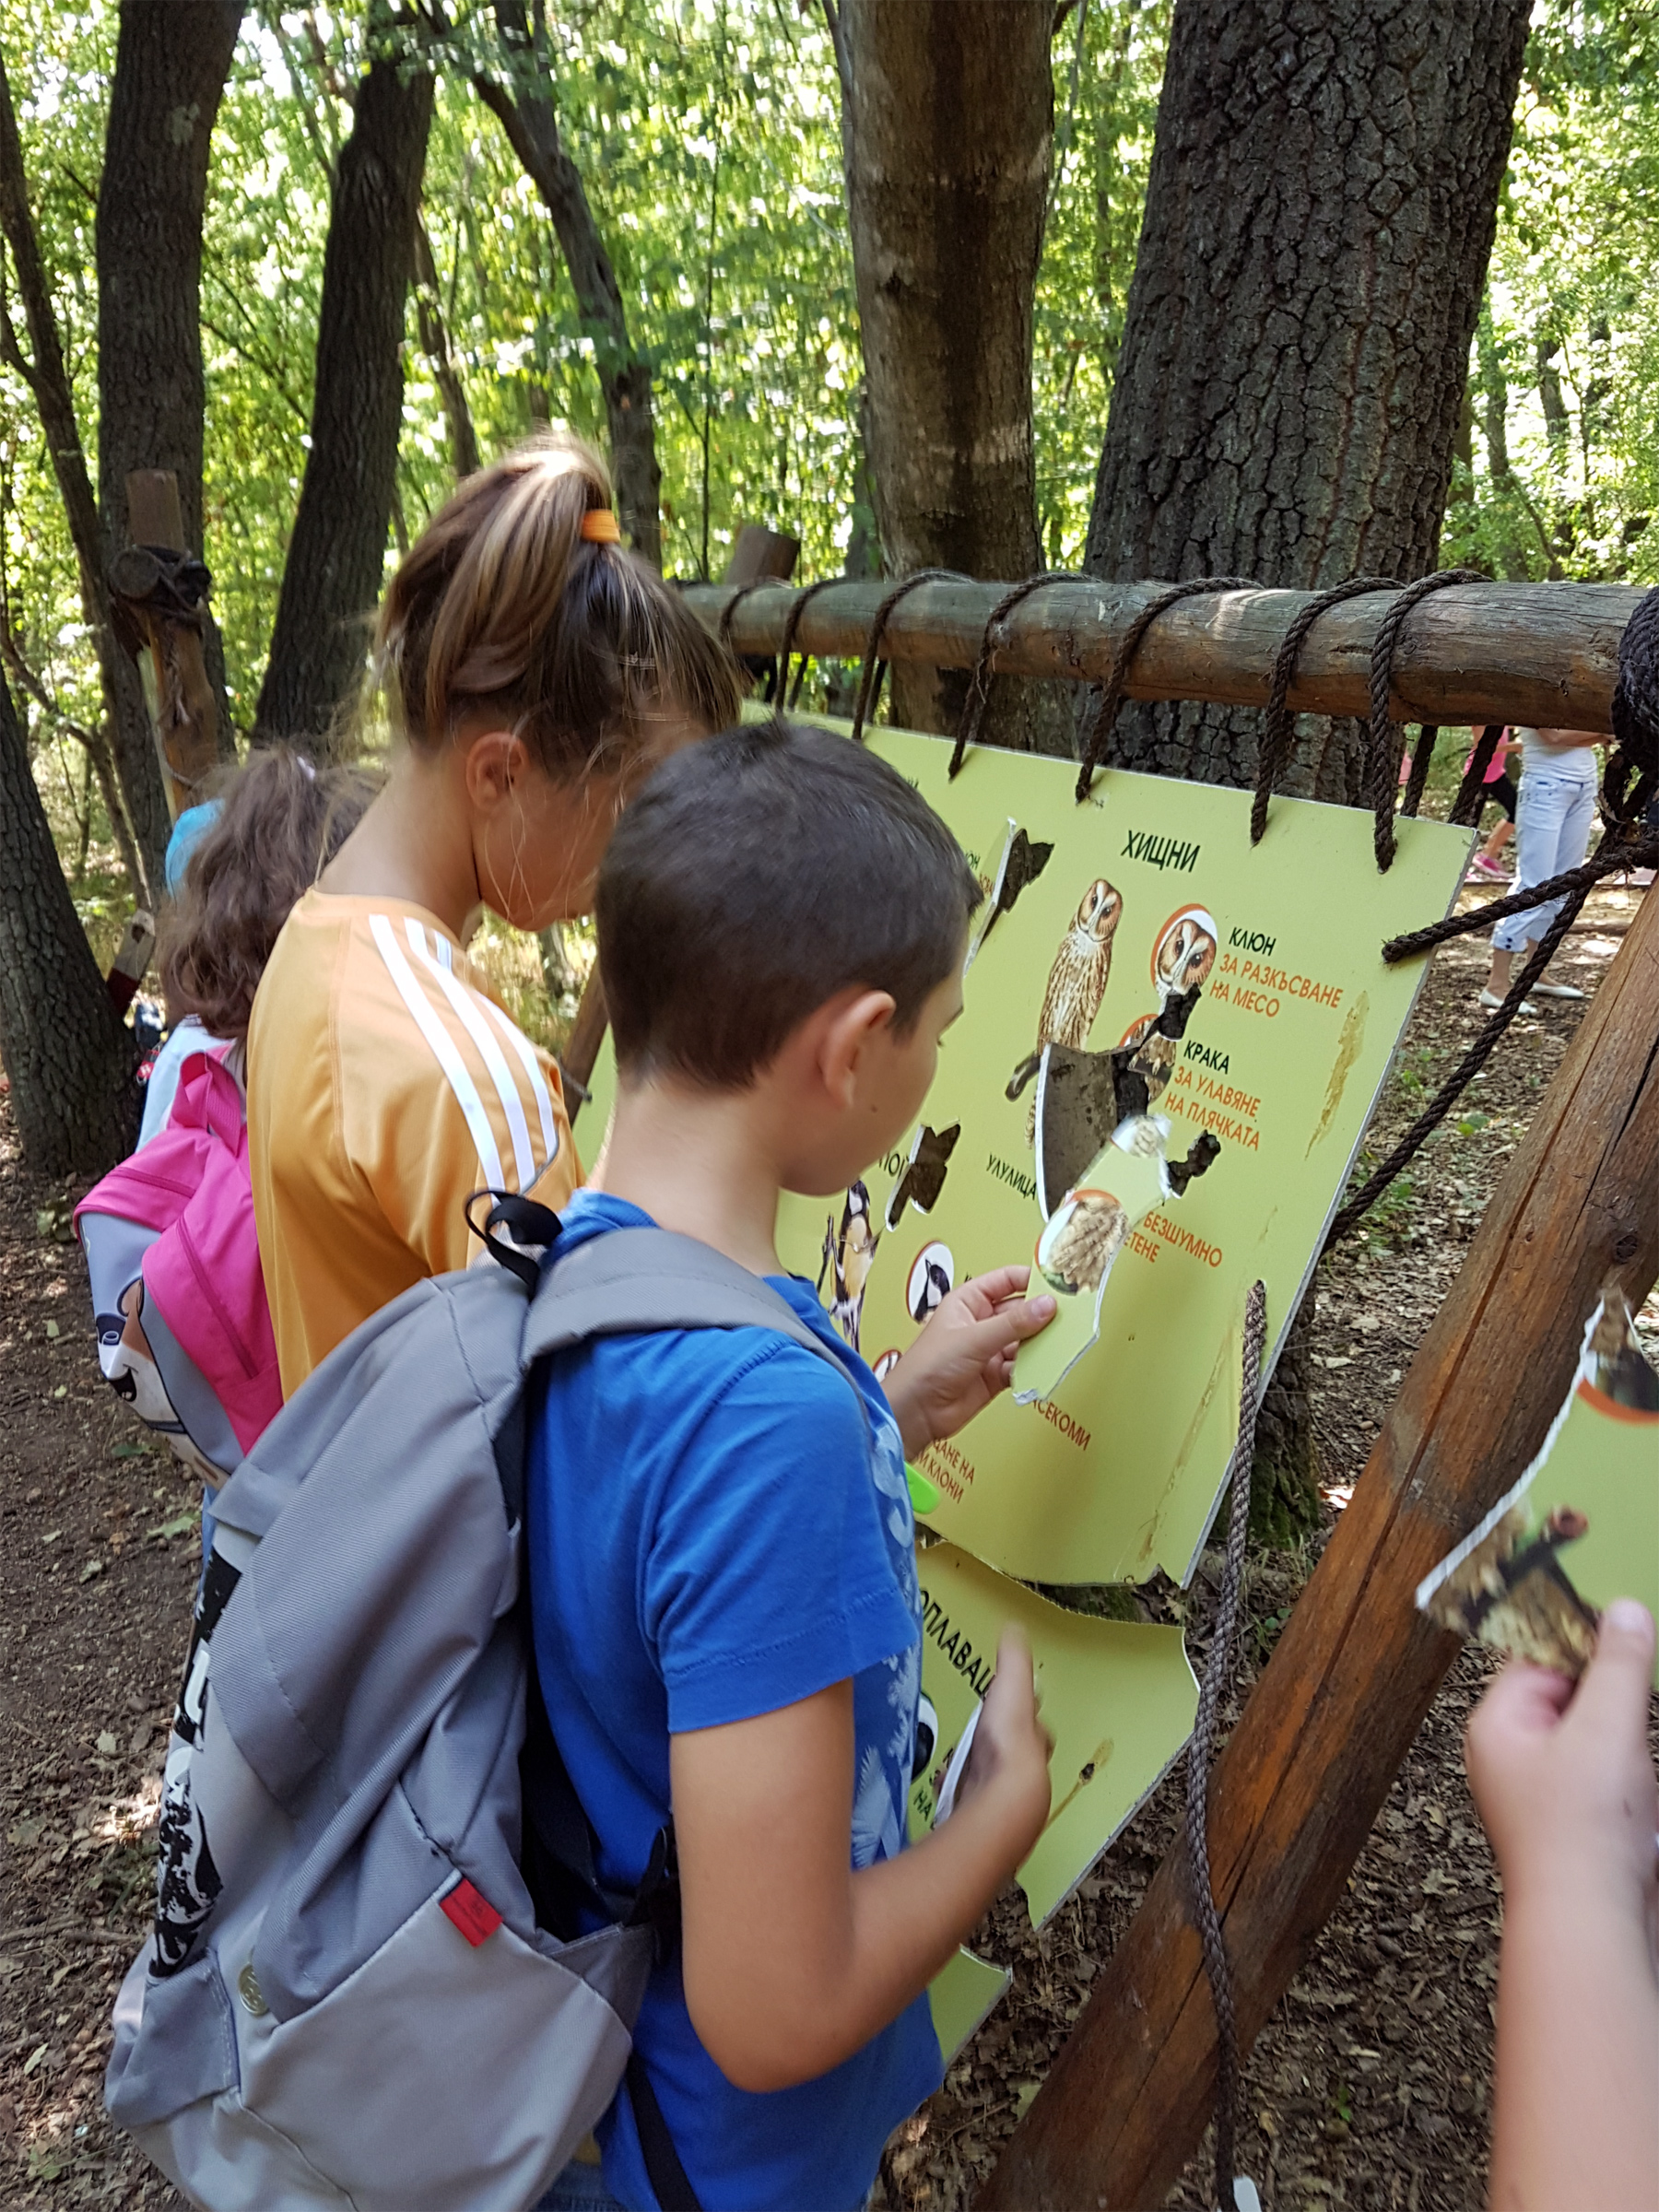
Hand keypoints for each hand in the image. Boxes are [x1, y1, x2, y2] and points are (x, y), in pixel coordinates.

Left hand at [880, 1265, 1055, 1456]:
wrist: (916, 1412)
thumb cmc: (927, 1367)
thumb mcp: (973, 1339)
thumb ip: (1013, 1323)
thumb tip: (1046, 1306)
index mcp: (969, 1301)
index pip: (1007, 1280)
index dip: (1032, 1280)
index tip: (1059, 1284)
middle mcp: (980, 1322)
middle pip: (1021, 1311)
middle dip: (1043, 1315)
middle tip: (1068, 1317)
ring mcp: (989, 1349)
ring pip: (1025, 1340)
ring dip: (1041, 1343)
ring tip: (1061, 1344)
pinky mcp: (996, 1375)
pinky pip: (1023, 1366)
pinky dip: (1034, 1368)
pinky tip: (1043, 1368)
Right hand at [953, 1627, 1052, 1854]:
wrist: (999, 1798)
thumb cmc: (1008, 1743)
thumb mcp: (1013, 1688)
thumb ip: (1013, 1660)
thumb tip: (1014, 1627)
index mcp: (1031, 1742)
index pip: (1033, 1727)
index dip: (1021, 1718)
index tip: (1005, 1709)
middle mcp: (1021, 1774)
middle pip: (1009, 1758)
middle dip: (994, 1749)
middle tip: (975, 1740)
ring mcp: (1000, 1798)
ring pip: (988, 1781)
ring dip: (974, 1773)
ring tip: (955, 1763)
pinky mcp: (977, 1815)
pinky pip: (965, 1800)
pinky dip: (954, 1793)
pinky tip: (942, 1787)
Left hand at [1465, 1599, 1657, 1916]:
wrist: (1591, 1925)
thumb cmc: (1580, 1836)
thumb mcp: (1607, 1729)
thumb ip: (1618, 1667)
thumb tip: (1623, 1614)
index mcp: (1498, 1725)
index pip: (1538, 1658)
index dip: (1584, 1645)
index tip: (1627, 1635)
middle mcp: (1510, 1757)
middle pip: (1570, 1699)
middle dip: (1613, 1706)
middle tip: (1632, 1724)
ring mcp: (1541, 1794)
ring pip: (1595, 1742)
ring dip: (1626, 1750)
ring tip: (1631, 1787)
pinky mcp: (1574, 1825)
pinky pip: (1607, 1783)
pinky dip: (1632, 1786)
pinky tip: (1640, 1810)